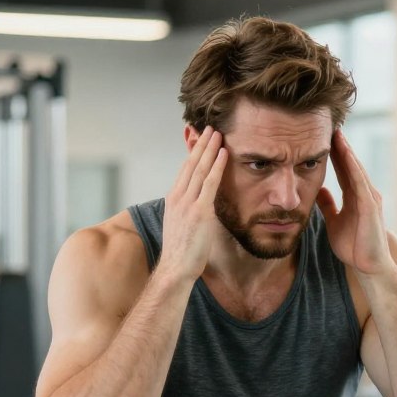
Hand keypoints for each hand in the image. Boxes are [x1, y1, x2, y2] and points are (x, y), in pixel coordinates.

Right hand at [158, 126, 227, 283]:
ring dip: (210, 149)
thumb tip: (199, 204)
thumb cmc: (182, 251)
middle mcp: (178, 197)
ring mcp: (188, 203)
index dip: (193, 152)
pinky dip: (217, 167)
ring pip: (200, 169)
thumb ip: (189, 210)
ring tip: (218, 133)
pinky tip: (223, 154)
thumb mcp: (183, 224)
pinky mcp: (199, 212)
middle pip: (191, 164)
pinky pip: (209, 184)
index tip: (200, 138)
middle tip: (210, 128)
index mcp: (173, 199)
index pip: (184, 169)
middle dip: (201, 144)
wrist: (176, 268)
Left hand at [318, 130, 393, 276]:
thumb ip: (327, 205)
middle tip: (330, 125)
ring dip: (348, 152)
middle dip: (341, 145)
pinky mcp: (371, 208)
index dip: (334, 153)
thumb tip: (317, 190)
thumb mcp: (333, 221)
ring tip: (338, 134)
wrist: (368, 267)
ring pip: (357, 170)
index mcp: (354, 196)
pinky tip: (347, 156)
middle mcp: (364, 193)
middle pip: (350, 164)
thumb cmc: (354, 247)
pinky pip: (361, 184)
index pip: (343, 169)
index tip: (322, 136)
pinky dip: (354, 169)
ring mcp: (369, 199)